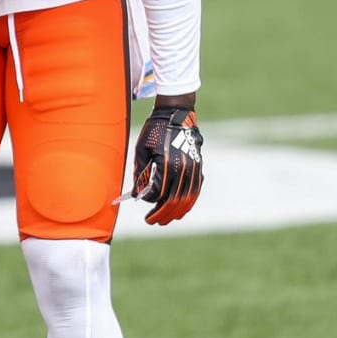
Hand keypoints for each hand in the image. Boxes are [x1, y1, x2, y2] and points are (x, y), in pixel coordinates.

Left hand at [131, 104, 203, 224]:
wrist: (176, 115)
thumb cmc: (154, 131)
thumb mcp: (141, 150)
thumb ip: (140, 172)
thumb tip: (137, 193)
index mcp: (167, 164)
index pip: (157, 192)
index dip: (148, 200)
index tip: (140, 201)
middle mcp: (183, 169)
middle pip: (173, 200)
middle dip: (161, 214)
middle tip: (150, 221)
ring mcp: (194, 169)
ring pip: (186, 199)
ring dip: (174, 213)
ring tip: (163, 221)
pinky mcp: (199, 168)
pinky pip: (195, 191)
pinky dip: (187, 203)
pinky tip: (178, 210)